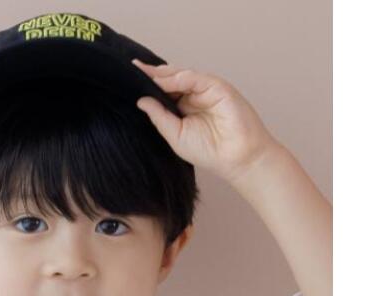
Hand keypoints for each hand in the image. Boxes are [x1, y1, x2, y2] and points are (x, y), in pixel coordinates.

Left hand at [131, 60, 281, 184]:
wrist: (236, 157)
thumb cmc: (208, 151)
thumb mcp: (175, 135)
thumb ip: (159, 117)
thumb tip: (140, 101)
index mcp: (183, 107)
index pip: (164, 91)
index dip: (149, 84)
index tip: (130, 78)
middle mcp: (194, 96)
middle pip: (171, 79)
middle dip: (153, 74)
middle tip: (133, 68)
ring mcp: (206, 90)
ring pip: (181, 75)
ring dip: (163, 75)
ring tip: (144, 73)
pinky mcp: (218, 87)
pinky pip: (195, 78)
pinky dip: (179, 79)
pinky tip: (164, 82)